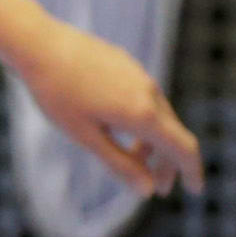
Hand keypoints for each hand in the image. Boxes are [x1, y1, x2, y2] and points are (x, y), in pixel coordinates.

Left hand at [7, 12, 205, 197]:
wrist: (40, 45)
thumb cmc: (58, 95)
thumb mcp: (87, 138)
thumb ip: (120, 165)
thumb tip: (147, 191)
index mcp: (142, 114)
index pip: (183, 148)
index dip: (192, 171)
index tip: (195, 190)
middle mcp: (149, 91)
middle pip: (173, 134)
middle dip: (168, 163)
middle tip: (157, 188)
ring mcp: (139, 74)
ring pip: (158, 115)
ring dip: (154, 142)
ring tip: (134, 158)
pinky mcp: (126, 63)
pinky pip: (146, 98)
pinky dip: (144, 120)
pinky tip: (121, 127)